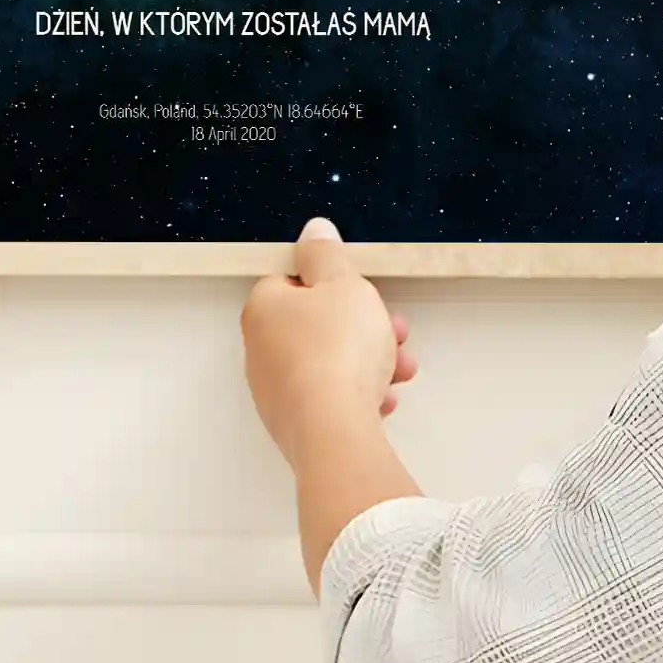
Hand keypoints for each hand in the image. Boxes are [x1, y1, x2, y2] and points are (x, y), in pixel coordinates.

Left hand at [242, 218, 416, 464]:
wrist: (334, 431)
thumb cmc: (336, 353)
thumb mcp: (343, 283)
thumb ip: (327, 255)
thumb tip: (314, 232)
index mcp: (264, 309)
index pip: (293, 281)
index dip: (333, 283)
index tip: (360, 291)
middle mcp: (261, 350)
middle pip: (318, 326)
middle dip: (363, 327)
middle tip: (392, 330)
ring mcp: (276, 391)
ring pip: (330, 364)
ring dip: (370, 361)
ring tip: (400, 366)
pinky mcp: (294, 424)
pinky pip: (331, 399)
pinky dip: (359, 394)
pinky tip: (383, 398)